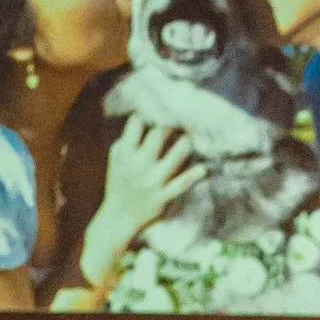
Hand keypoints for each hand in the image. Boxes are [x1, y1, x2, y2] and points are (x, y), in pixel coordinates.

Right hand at [79, 121, 198, 285]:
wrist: (119, 216)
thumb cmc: (120, 182)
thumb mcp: (117, 158)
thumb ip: (127, 139)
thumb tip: (143, 116)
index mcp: (124, 152)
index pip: (137, 124)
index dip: (150, 111)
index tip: (161, 103)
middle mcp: (138, 164)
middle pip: (158, 135)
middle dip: (171, 123)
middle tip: (183, 114)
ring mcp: (152, 181)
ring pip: (173, 157)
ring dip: (185, 144)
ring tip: (192, 135)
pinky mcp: (162, 196)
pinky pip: (180, 185)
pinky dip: (191, 176)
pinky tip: (203, 169)